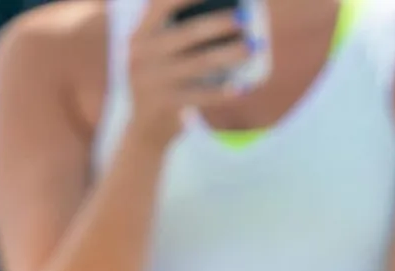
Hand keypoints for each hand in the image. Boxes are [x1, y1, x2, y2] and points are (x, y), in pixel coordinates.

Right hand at [126, 0, 251, 148]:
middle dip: (220, 22)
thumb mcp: (157, 55)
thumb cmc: (162, 83)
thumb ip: (176, 33)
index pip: (163, 4)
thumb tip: (226, 14)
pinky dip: (223, 92)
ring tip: (254, 47)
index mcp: (140, 35)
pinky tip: (243, 88)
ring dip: (230, 54)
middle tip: (245, 17)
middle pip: (188, 33)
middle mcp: (141, 55)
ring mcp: (151, 81)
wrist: (143, 133)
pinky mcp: (164, 105)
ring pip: (200, 63)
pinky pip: (200, 96)